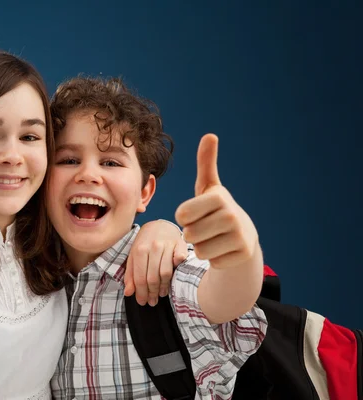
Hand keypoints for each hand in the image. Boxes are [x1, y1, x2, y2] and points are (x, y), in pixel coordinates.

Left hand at [124, 220, 187, 305]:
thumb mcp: (133, 256)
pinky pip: (179, 261)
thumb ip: (130, 274)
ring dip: (164, 287)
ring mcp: (168, 245)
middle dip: (152, 293)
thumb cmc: (145, 243)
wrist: (160, 226)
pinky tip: (174, 278)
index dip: (141, 293)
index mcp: (139, 250)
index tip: (142, 302)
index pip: (140, 278)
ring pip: (166, 273)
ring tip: (161, 294)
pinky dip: (177, 270)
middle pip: (153, 278)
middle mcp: (153, 247)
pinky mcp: (181, 244)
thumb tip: (128, 293)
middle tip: (152, 302)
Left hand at [175, 134, 258, 269]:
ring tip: (214, 237)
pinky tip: (223, 248)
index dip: (183, 217)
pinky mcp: (243, 254)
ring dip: (202, 246)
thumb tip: (210, 135)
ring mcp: (240, 236)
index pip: (181, 215)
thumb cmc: (215, 208)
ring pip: (199, 250)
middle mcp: (232, 215)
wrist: (243, 234)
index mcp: (218, 197)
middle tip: (206, 227)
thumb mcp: (208, 187)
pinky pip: (211, 261)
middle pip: (189, 234)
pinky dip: (214, 258)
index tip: (196, 213)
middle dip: (192, 233)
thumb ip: (206, 163)